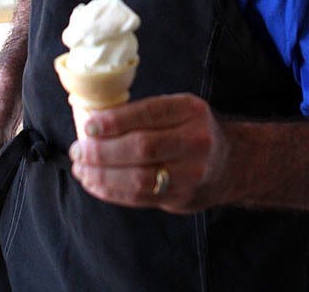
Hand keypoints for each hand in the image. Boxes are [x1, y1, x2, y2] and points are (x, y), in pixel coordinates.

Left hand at [69, 93, 232, 213]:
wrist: (230, 163)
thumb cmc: (191, 131)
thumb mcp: (178, 110)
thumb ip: (144, 114)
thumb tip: (94, 122)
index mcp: (190, 110)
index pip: (149, 114)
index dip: (116, 121)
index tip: (89, 126)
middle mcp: (195, 140)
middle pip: (142, 148)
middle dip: (102, 151)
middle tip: (78, 150)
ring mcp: (191, 173)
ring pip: (138, 178)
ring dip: (102, 176)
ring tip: (81, 169)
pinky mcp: (182, 198)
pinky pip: (139, 198)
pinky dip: (111, 191)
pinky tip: (94, 183)